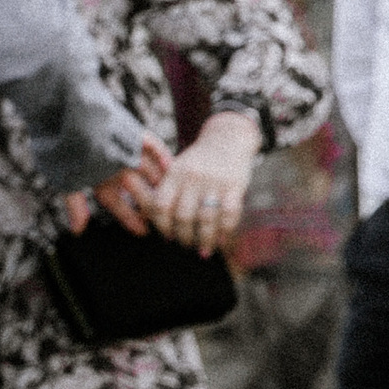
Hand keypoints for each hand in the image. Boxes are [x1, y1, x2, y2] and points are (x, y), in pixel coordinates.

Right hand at [66, 136, 173, 236]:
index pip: (115, 202)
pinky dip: (160, 154)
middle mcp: (111, 165)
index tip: (143, 231)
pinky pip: (150, 145)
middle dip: (147, 202)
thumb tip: (77, 231)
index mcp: (97, 177)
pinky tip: (170, 164)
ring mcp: (122, 148)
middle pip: (135, 188)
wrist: (63, 111)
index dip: (128, 217)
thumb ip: (74, 204)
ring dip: (159, 181)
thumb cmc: (63, 147)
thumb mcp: (67, 179)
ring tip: (174, 194)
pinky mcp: (130, 131)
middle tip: (164, 215)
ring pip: (146, 169)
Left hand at [147, 111, 259, 255]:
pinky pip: (228, 214)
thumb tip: (153, 221)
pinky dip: (224, 231)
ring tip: (203, 250)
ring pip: (206, 219)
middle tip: (186, 245)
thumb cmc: (198, 161)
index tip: (167, 237)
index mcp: (174, 173)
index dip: (162, 225)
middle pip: (183, 216)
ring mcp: (214, 181)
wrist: (228, 138)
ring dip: (204, 240)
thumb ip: (167, 191)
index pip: (161, 205)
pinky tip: (221, 241)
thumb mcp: (178, 168)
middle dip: (184, 237)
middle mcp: (192, 177)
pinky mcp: (235, 185)